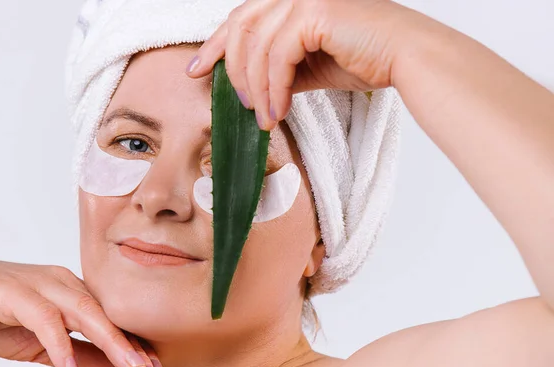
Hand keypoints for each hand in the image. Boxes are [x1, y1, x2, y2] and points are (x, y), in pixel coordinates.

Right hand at [0, 257, 163, 366]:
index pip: (112, 322)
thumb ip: (79, 357)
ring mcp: (41, 284)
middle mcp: (64, 284)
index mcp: (74, 293)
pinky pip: (43, 317)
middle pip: (107, 315)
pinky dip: (58, 342)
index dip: (136, 348)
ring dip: (111, 341)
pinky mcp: (14, 292)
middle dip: (134, 346)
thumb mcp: (43, 346)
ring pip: (85, 311)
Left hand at [186, 0, 414, 129]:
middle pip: (241, 27)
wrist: (406, 58)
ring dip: (255, 88)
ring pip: (256, 46)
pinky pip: (277, 56)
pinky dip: (274, 88)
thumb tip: (252, 89)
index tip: (196, 71)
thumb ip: (279, 69)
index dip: (214, 45)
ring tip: (264, 117)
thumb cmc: (365, 58)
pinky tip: (279, 110)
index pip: (241, 17)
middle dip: (230, 70)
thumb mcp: (310, 66)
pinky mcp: (314, 12)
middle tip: (238, 104)